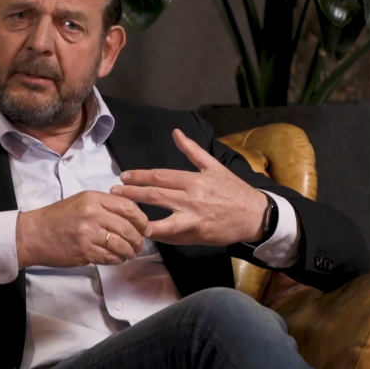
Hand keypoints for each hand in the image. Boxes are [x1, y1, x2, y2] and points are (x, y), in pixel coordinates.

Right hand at [15, 191, 148, 268]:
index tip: (145, 227)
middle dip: (138, 239)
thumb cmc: (57, 217)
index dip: (141, 219)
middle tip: (140, 244)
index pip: (127, 206)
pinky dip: (117, 259)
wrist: (33, 234)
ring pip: (120, 244)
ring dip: (129, 251)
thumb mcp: (81, 201)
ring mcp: (88, 233)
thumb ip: (104, 205)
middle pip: (127, 227)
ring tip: (131, 254)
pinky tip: (118, 259)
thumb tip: (129, 216)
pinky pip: (109, 257)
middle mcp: (92, 214)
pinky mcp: (84, 251)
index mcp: (93, 198)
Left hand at [110, 129, 267, 245]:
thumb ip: (192, 150)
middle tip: (115, 191)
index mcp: (194, 180)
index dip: (140, 176)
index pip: (160, 175)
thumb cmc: (233, 190)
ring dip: (139, 217)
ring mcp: (193, 218)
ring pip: (160, 219)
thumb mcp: (214, 166)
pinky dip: (157, 234)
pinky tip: (144, 232)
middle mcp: (191, 198)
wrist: (254, 215)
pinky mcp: (197, 234)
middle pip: (155, 194)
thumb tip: (176, 132)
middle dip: (132, 192)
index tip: (124, 176)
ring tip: (123, 215)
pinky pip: (172, 236)